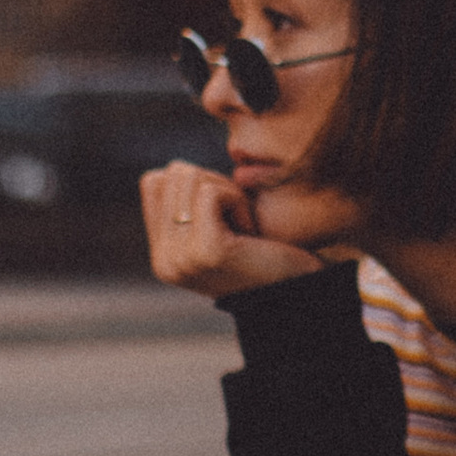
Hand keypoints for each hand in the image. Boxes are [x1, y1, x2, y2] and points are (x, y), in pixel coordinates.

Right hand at [140, 161, 324, 299]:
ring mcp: (182, 258)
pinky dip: (238, 200)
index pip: (153, 182)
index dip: (194, 183)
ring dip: (228, 193)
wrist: (301, 286)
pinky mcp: (206, 251)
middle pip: (173, 175)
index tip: (222, 213)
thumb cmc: (267, 252)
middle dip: (213, 185)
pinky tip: (251, 230)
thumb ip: (186, 206)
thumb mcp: (215, 229)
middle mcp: (164, 261)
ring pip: (190, 179)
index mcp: (161, 256)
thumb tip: (176, 170)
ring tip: (244, 226)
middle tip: (238, 220)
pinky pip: (212, 193)